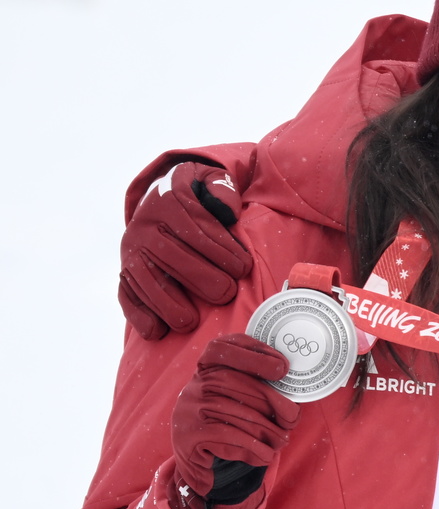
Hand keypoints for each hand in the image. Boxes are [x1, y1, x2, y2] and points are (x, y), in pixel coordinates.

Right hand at [119, 162, 251, 339]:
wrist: (159, 197)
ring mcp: (130, 251)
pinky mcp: (124, 272)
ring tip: (190, 322)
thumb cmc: (197, 194)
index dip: (221, 249)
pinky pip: (126, 294)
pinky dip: (138, 314)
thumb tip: (227, 209)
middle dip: (200, 276)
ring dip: (166, 303)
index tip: (244, 268)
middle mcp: (144, 226)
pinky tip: (155, 330)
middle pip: (170, 255)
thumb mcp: (208, 178)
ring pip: (145, 279)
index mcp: (167, 201)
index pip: (195, 227)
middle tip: (226, 293)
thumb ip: (220, 186)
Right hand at [170, 333, 299, 508]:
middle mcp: (195, 384)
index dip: (254, 352)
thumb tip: (293, 398)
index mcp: (206, 367)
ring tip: (281, 440)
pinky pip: (231, 437)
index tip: (283, 367)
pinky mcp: (190, 434)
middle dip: (274, 402)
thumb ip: (257, 385)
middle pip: (239, 383)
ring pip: (239, 414)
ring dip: (268, 431)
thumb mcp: (235, 395)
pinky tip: (266, 455)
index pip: (222, 348)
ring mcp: (190, 408)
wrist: (194, 455)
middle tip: (292, 420)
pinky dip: (255, 448)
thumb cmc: (225, 418)